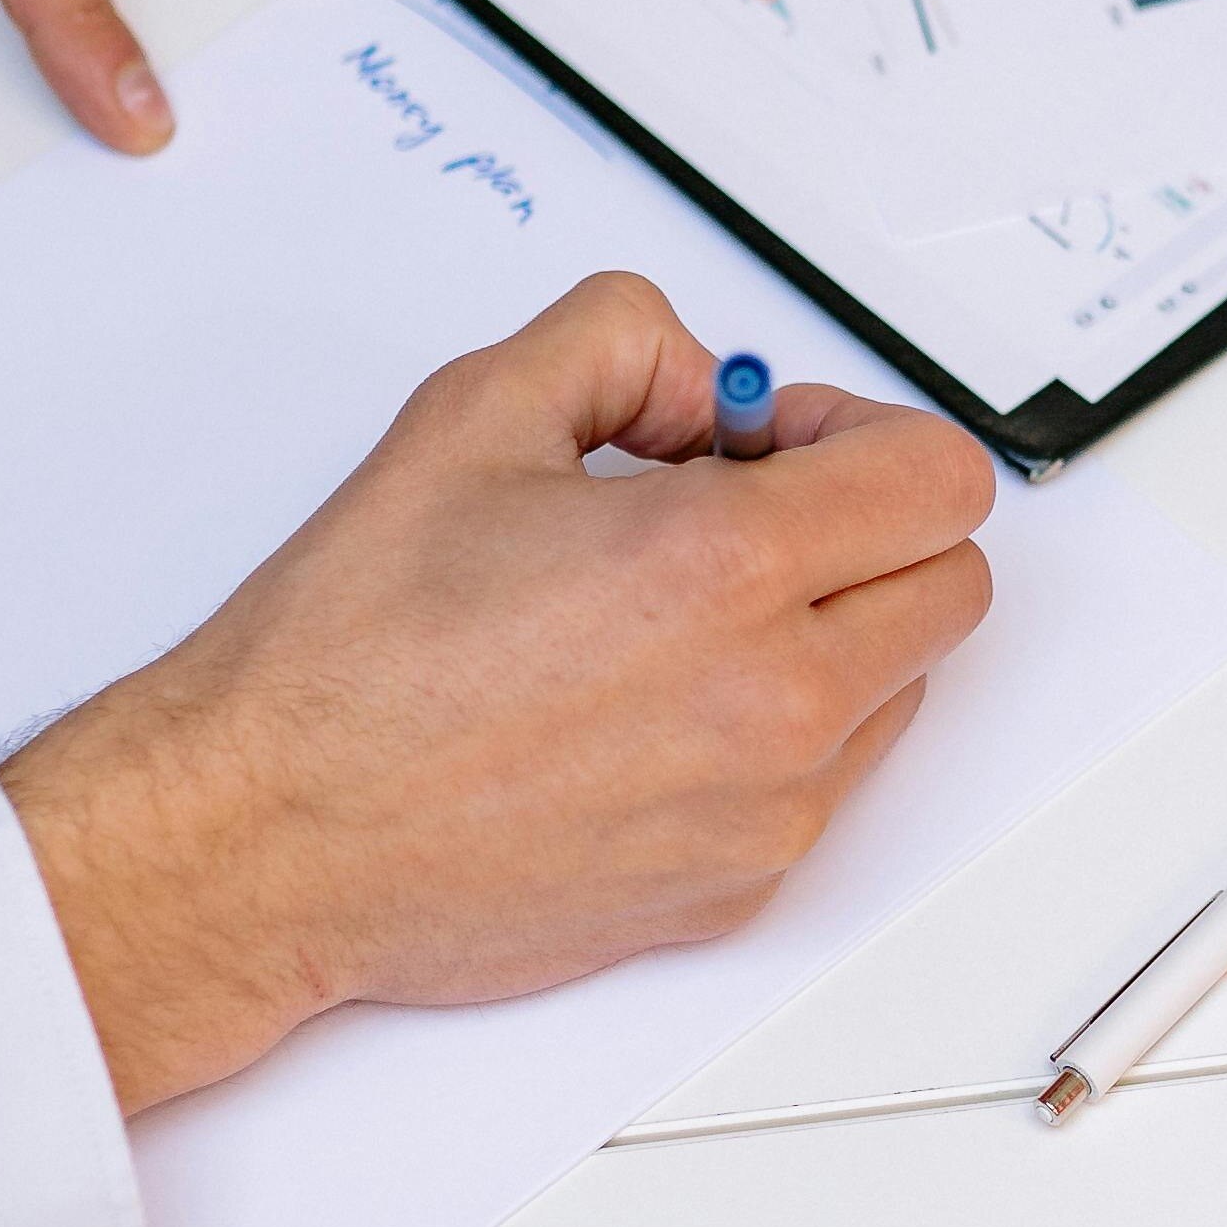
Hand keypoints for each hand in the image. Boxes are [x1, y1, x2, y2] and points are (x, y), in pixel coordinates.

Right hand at [0, 276, 1002, 1111]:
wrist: (274, 835)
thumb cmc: (350, 654)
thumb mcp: (473, 411)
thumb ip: (623, 341)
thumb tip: (706, 382)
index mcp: (725, 568)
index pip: (939, 478)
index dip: (861, 436)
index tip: (776, 443)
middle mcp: (774, 698)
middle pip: (952, 580)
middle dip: (870, 527)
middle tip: (746, 514)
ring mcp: (769, 807)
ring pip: (901, 685)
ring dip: (834, 628)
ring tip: (680, 615)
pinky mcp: (740, 885)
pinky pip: (828, 782)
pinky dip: (778, 729)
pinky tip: (650, 705)